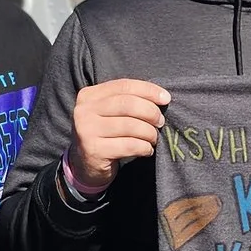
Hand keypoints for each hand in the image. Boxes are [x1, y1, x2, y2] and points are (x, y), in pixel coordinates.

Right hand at [66, 79, 170, 193]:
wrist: (86, 164)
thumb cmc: (106, 133)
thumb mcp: (110, 112)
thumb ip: (128, 100)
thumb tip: (161, 97)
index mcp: (89, 95)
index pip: (124, 86)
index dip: (148, 90)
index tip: (166, 98)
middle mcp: (84, 110)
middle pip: (128, 104)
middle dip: (150, 112)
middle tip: (160, 122)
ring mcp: (87, 131)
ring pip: (130, 126)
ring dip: (149, 132)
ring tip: (154, 137)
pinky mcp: (94, 150)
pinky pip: (129, 145)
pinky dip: (144, 147)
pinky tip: (147, 150)